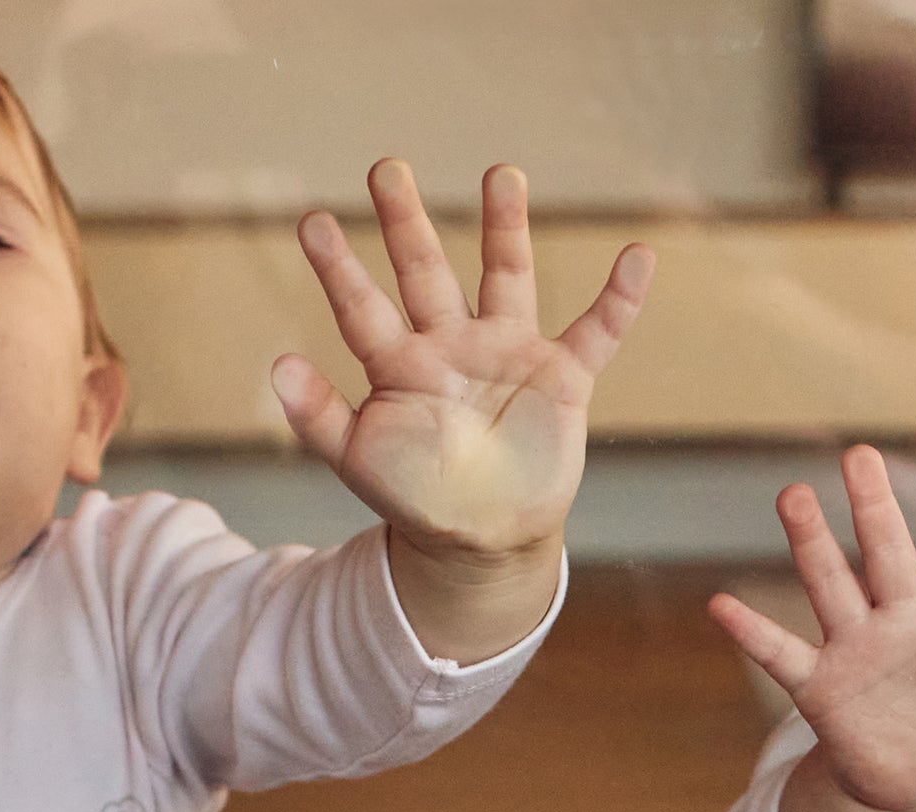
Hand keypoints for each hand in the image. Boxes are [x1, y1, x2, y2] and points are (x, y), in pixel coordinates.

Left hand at [276, 161, 647, 564]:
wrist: (481, 539)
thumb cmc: (416, 496)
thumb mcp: (358, 460)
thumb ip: (318, 417)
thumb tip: (278, 366)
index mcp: (400, 364)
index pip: (362, 307)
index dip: (339, 268)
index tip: (314, 222)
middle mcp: (451, 345)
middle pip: (425, 270)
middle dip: (406, 221)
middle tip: (386, 167)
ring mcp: (508, 355)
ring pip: (506, 276)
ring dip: (505, 227)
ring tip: (502, 172)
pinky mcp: (561, 378)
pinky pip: (597, 330)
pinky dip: (620, 298)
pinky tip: (637, 255)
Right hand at [708, 448, 915, 811]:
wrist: (911, 784)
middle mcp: (903, 622)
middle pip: (888, 557)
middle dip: (874, 509)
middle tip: (858, 455)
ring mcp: (858, 649)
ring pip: (833, 587)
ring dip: (811, 546)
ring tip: (791, 495)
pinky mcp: (822, 686)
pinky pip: (782, 654)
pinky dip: (752, 633)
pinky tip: (721, 604)